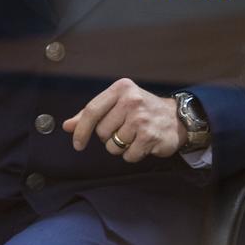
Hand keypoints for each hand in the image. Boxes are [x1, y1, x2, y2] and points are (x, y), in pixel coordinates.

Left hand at [62, 78, 184, 162]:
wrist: (177, 118)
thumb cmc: (142, 110)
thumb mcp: (118, 104)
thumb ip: (92, 114)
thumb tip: (67, 126)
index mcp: (121, 89)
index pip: (92, 111)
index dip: (81, 130)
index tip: (78, 144)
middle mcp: (132, 101)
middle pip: (102, 132)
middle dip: (109, 137)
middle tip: (125, 129)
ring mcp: (141, 119)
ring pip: (113, 146)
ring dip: (121, 147)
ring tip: (135, 136)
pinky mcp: (149, 136)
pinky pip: (128, 155)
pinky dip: (133, 154)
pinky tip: (143, 144)